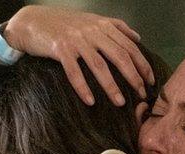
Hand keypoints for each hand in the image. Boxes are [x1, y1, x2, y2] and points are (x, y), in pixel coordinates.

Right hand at [3, 5, 154, 105]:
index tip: (150, 80)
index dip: (142, 64)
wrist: (33, 21)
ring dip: (111, 86)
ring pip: (99, 66)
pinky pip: (74, 71)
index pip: (129, 46)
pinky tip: (91, 101)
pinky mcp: (60, 49)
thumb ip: (116, 27)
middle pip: (119, 56)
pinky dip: (83, 87)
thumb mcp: (93, 20)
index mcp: (103, 26)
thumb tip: (137, 38)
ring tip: (120, 102)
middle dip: (133, 77)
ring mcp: (76, 40)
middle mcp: (92, 31)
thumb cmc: (64, 24)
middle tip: (141, 94)